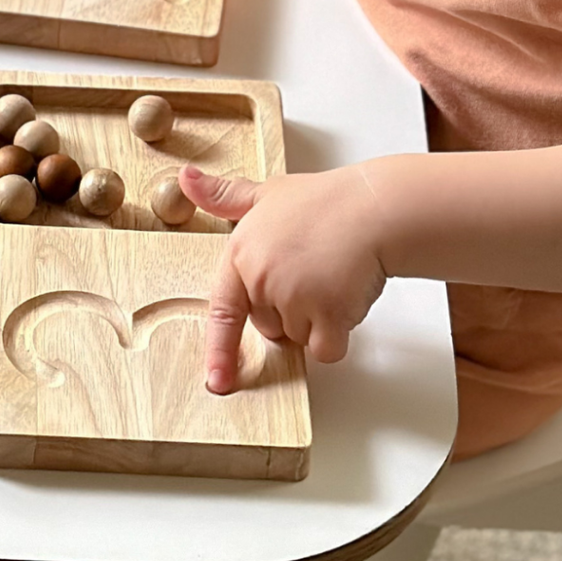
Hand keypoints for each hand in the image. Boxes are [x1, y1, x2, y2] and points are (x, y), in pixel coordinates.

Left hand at [182, 165, 388, 391]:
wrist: (375, 209)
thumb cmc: (328, 202)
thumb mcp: (268, 193)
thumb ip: (226, 197)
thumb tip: (186, 179)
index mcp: (242, 253)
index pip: (224, 309)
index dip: (220, 349)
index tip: (217, 380)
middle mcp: (262, 277)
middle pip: (268, 326)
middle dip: (289, 312)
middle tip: (311, 273)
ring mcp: (293, 297)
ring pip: (299, 339)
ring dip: (317, 321)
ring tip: (332, 277)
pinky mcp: (326, 314)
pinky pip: (326, 350)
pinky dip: (338, 336)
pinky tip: (346, 298)